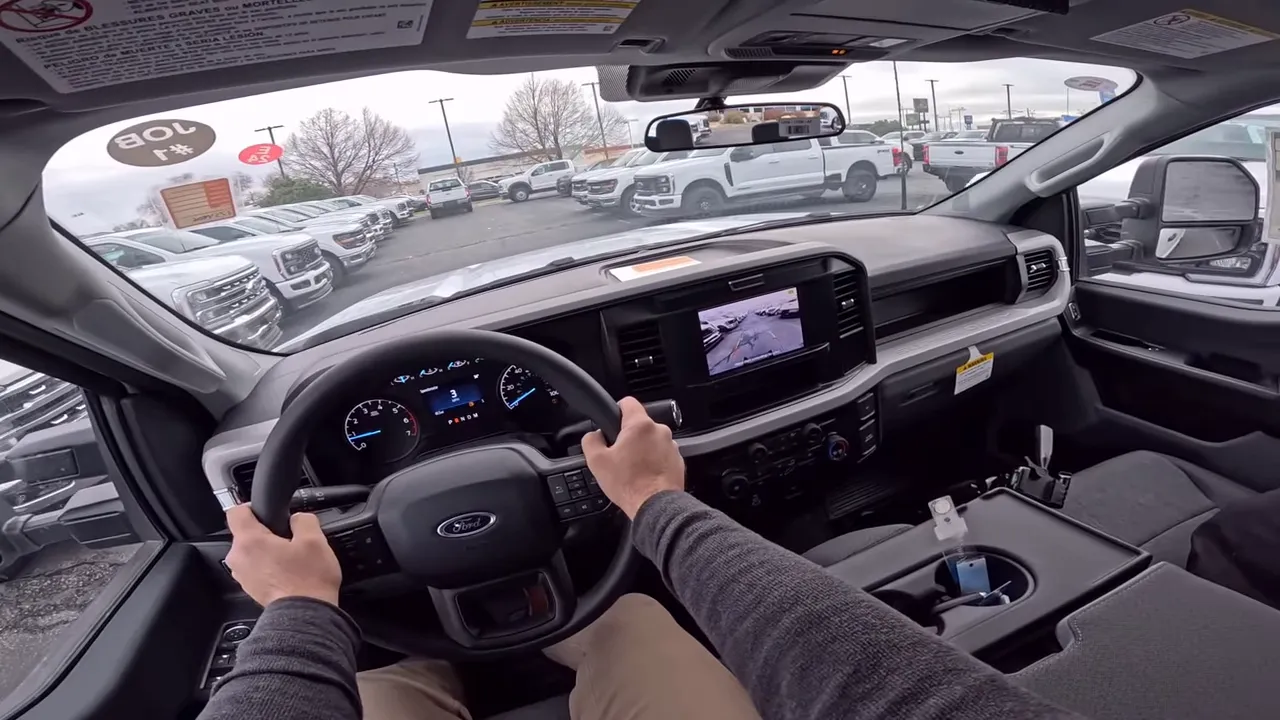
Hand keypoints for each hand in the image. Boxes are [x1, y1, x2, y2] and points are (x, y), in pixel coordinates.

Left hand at [224, 505, 341, 607]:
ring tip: (290, 558)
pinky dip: (268, 567)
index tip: (265, 510)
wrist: (305, 615)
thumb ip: (304, 519)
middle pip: (245, 533)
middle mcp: (239, 558)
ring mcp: (243, 575)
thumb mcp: (315, 539)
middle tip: (289, 539)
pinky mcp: (250, 588)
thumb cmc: (308, 581)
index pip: (236, 512)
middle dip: (265, 533)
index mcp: (249, 541)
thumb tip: (298, 518)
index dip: (252, 507)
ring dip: (267, 551)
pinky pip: (255, 568)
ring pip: (251, 552)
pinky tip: (287, 571)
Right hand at [582, 396, 684, 518]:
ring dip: (642, 449)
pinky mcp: (677, 460)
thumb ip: (591, 440)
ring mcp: (671, 445)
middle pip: (639, 425)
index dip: (617, 409)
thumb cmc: (630, 484)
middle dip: (628, 436)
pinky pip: (662, 454)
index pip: (628, 402)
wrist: (655, 506)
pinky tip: (645, 474)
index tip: (612, 420)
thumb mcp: (596, 461)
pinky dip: (654, 461)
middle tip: (619, 455)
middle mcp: (659, 431)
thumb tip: (594, 435)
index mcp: (640, 425)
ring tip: (633, 468)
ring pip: (651, 440)